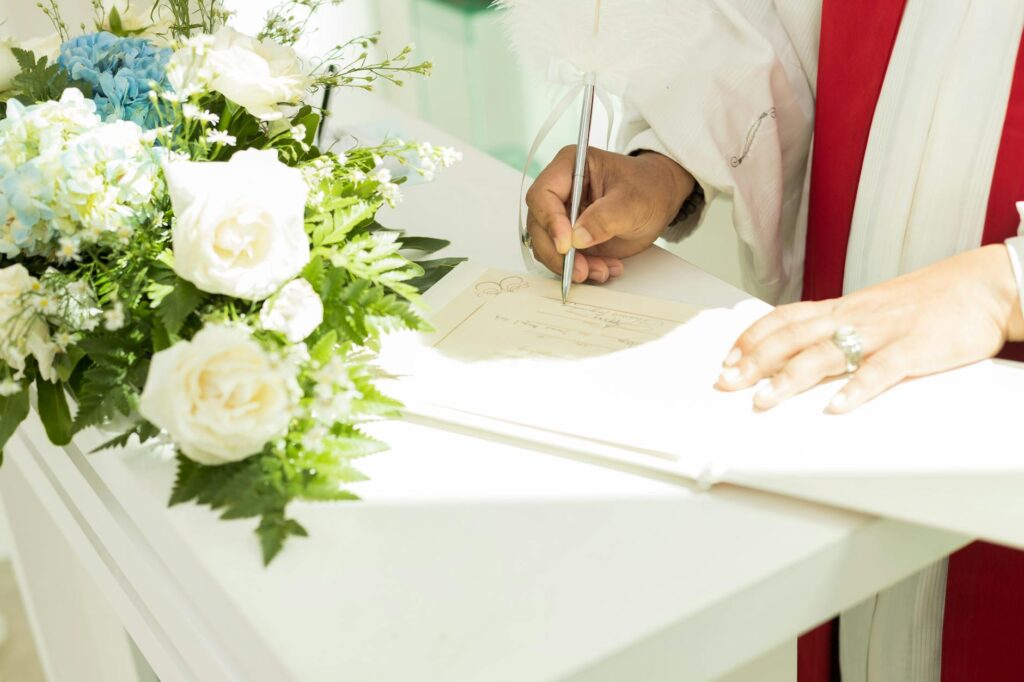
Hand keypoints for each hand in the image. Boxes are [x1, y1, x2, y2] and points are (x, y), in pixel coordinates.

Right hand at [525, 147, 694, 282]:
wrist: (659, 199)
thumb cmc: (648, 187)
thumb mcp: (633, 200)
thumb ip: (605, 217)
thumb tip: (577, 238)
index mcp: (569, 167)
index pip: (543, 195)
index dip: (549, 221)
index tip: (566, 244)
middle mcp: (560, 191)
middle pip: (539, 226)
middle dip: (558, 253)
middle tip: (581, 270)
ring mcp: (562, 216)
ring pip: (547, 247)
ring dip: (571, 265)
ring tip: (602, 269)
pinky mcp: (570, 238)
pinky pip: (563, 260)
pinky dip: (582, 270)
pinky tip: (606, 267)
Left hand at [715, 245, 1023, 412]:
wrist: (984, 285)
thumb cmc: (930, 300)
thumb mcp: (873, 308)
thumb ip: (839, 326)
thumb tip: (803, 347)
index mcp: (844, 308)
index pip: (785, 318)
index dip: (752, 338)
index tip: (727, 358)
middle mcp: (855, 317)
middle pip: (793, 338)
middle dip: (754, 362)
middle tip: (726, 383)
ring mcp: (883, 332)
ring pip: (826, 353)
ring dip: (790, 378)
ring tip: (763, 399)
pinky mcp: (915, 349)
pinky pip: (881, 370)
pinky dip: (856, 389)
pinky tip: (836, 408)